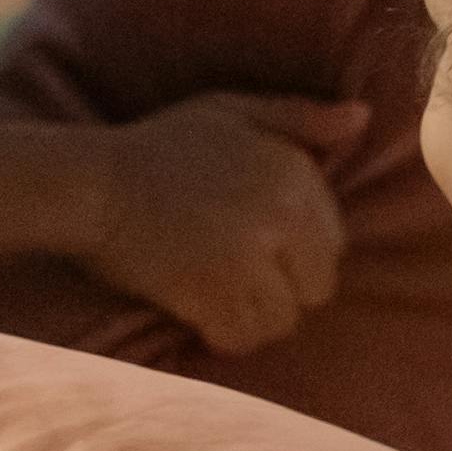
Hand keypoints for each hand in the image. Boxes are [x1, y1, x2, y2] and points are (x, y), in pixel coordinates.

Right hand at [56, 93, 357, 354]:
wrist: (90, 184)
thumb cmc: (160, 146)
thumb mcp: (231, 113)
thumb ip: (299, 118)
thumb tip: (361, 118)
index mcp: (294, 173)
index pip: (333, 243)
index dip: (298, 254)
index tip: (258, 247)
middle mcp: (281, 216)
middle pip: (316, 289)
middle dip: (283, 289)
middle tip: (238, 276)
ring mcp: (248, 258)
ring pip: (282, 320)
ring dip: (254, 317)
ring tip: (220, 296)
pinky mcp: (212, 295)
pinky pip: (245, 338)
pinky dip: (225, 336)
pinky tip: (203, 316)